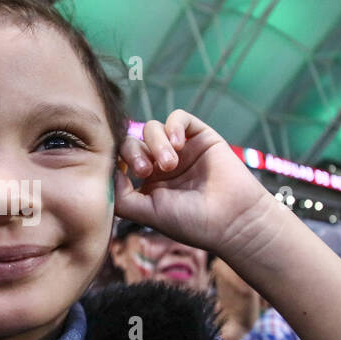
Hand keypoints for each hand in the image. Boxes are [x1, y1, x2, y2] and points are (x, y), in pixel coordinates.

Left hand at [112, 110, 269, 254]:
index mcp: (147, 183)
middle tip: (146, 170)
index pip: (121, 161)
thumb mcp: (148, 213)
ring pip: (152, 129)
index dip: (117, 161)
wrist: (233, 219)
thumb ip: (121, 196)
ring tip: (170, 163)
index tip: (125, 173)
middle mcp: (161, 164)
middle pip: (133, 142)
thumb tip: (107, 171)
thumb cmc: (191, 222)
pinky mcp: (200, 136)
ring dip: (156, 143)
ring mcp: (181, 149)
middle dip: (134, 153)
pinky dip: (173, 126)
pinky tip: (179, 143)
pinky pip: (178, 118)